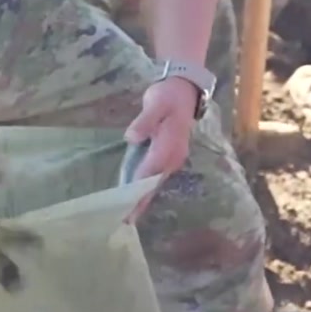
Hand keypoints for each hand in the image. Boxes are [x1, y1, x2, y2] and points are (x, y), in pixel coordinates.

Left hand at [123, 76, 197, 217]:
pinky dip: (145, 188)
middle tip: (125, 222)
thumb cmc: (168, 96)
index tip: (127, 210)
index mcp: (169, 147)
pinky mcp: (169, 156)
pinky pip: (156, 176)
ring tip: (129, 215)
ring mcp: (173, 158)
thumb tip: (132, 137)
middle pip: (153, 185)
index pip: (149, 174)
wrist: (185, 89)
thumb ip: (144, 121)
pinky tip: (136, 196)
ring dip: (143, 199)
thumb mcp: (156, 104)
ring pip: (155, 183)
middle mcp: (173, 157)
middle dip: (140, 203)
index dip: (137, 193)